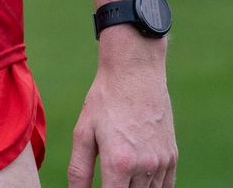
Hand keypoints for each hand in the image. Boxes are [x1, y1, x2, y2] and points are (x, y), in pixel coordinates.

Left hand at [67, 38, 176, 187]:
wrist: (134, 76)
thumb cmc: (104, 102)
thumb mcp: (83, 134)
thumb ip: (79, 170)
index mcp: (119, 163)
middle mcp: (145, 167)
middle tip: (107, 180)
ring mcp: (162, 163)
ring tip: (119, 176)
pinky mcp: (172, 157)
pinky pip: (166, 187)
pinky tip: (138, 181)